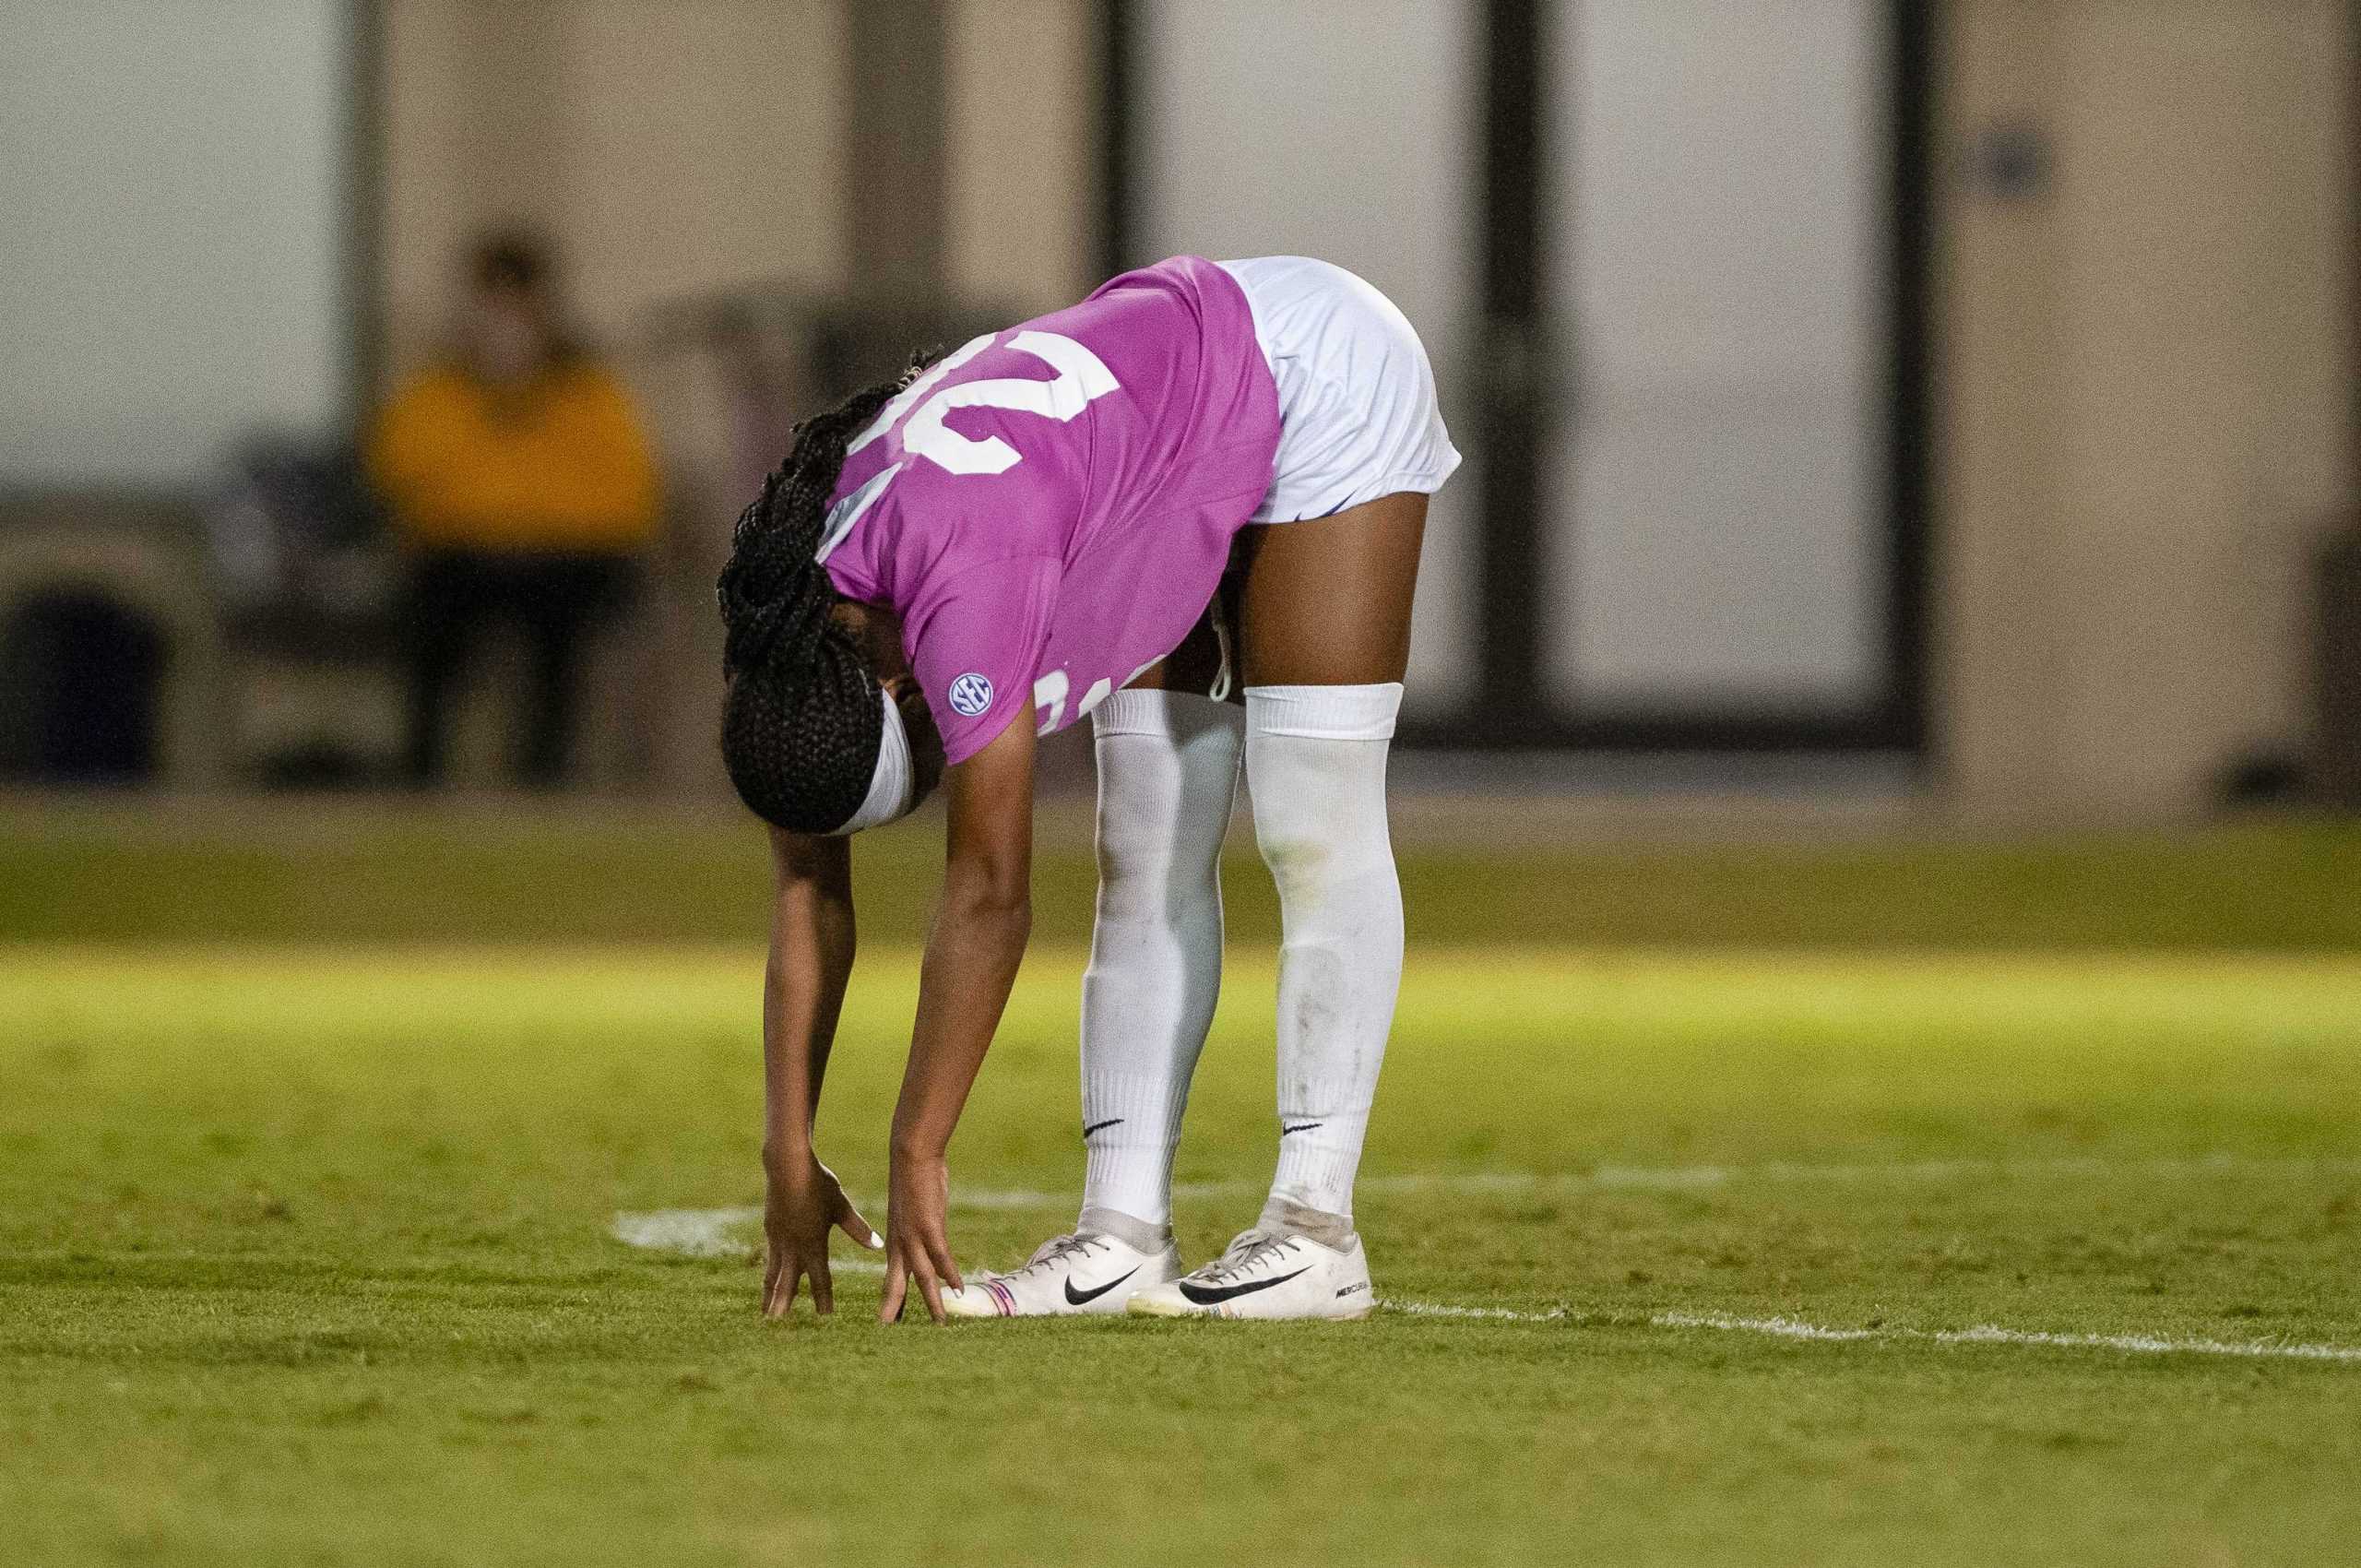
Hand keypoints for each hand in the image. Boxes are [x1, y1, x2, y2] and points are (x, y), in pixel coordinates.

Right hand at [762, 1155, 880, 1317]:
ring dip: (771, 1297)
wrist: (787, 1165)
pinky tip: (769, 1282)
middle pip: (788, 1284)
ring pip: (774, 1275)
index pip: (820, 1280)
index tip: (825, 1321)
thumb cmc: (819, 1184)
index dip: (823, 1302)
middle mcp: (793, 1247)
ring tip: (767, 1316)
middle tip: (778, 1330)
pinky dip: (769, 1276)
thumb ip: (857, 1229)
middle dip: (784, 1308)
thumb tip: (878, 1246)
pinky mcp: (771, 1230)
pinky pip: (770, 1260)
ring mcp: (778, 1240)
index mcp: (813, 1244)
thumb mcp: (841, 1206)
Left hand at [879, 1148, 963, 1323]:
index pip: (893, 1276)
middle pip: (897, 1284)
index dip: (892, 1298)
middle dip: (895, 1309)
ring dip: (931, 1302)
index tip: (888, 1319)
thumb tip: (928, 1231)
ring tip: (938, 1322)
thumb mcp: (912, 1207)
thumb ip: (919, 1225)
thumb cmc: (913, 1177)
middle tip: (891, 1333)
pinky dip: (951, 1275)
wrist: (911, 1156)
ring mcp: (914, 1236)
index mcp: (895, 1239)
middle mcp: (900, 1242)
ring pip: (922, 1278)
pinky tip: (959, 1290)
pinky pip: (942, 1258)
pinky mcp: (929, 1228)